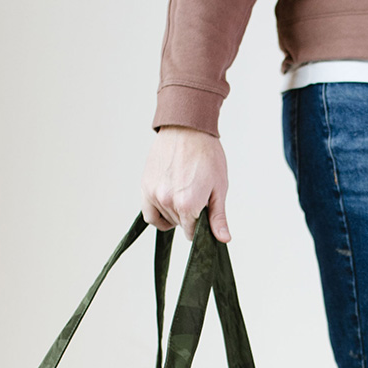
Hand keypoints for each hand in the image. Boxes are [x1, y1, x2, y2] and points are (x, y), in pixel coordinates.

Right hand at [141, 126, 230, 241]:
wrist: (187, 128)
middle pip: (179, 226)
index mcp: (188, 205)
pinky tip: (168, 203)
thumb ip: (218, 217)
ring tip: (183, 190)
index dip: (200, 227)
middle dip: (189, 217)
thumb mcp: (219, 188)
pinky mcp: (145, 186)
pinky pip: (148, 213)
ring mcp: (153, 194)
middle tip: (196, 195)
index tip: (204, 213)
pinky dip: (157, 213)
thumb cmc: (206, 155)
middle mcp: (167, 201)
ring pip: (165, 219)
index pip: (191, 233)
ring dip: (174, 213)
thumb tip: (223, 239)